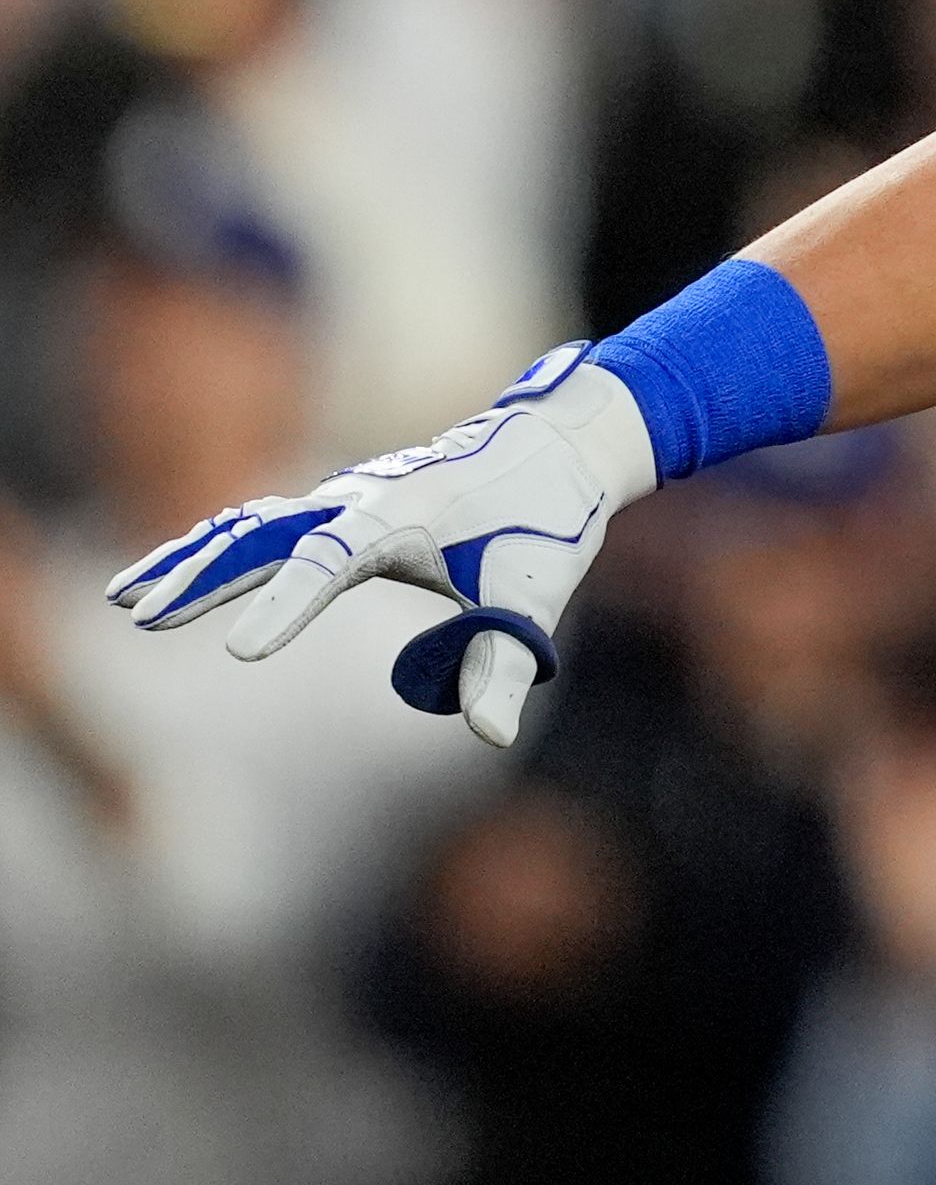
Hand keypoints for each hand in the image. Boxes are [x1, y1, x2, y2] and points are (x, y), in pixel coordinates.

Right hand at [105, 343, 657, 746]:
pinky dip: (217, 544)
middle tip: (141, 615)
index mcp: (402, 515)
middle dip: (202, 576)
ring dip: (191, 558)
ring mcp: (346, 495)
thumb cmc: (546, 524)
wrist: (558, 447)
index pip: (329, 561)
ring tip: (127, 598)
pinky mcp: (343, 503)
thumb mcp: (535, 598)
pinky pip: (265, 523)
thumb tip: (493, 736)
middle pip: (264, 534)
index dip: (285, 605)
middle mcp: (361, 497)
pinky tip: (177, 571)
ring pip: (252, 523)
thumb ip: (506, 665)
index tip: (240, 653)